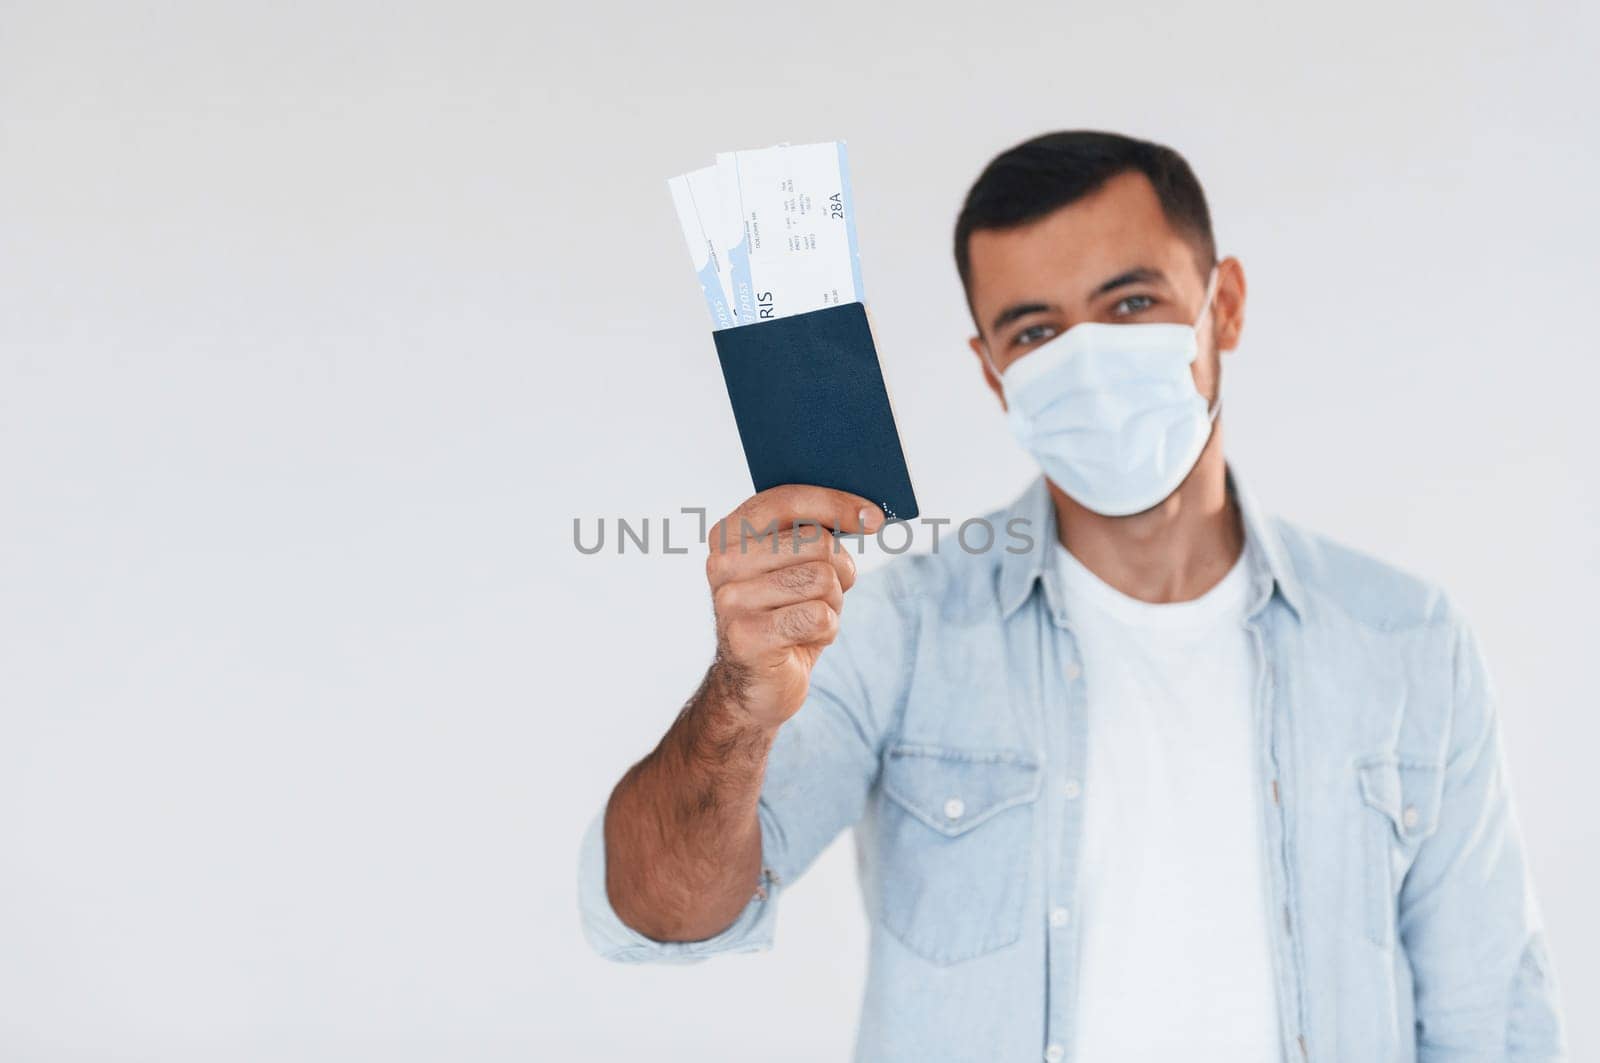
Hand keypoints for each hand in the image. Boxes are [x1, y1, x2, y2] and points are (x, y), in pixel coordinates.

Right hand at [704, 485, 882, 729]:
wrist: (756, 684)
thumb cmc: (784, 615)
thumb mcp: (793, 565)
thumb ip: (813, 532)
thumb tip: (866, 513)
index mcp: (729, 535)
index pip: (785, 500)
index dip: (835, 504)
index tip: (874, 518)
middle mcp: (722, 563)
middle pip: (816, 542)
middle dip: (838, 569)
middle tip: (827, 592)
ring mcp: (731, 601)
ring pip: (822, 579)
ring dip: (832, 603)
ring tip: (810, 618)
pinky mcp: (747, 638)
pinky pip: (819, 617)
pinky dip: (827, 630)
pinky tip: (805, 640)